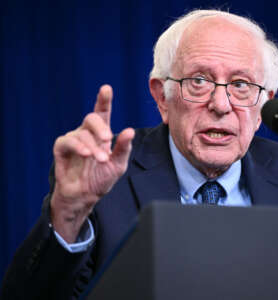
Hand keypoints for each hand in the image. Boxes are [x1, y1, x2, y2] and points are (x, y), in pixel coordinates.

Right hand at [50, 85, 134, 242]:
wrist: (86, 197)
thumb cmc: (101, 178)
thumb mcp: (118, 164)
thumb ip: (123, 148)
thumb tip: (130, 131)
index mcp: (101, 134)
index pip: (103, 113)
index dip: (104, 100)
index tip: (106, 89)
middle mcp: (87, 133)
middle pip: (91, 118)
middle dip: (100, 127)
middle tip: (107, 140)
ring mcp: (73, 140)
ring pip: (81, 133)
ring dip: (92, 146)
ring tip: (100, 159)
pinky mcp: (61, 150)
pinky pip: (66, 142)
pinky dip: (77, 146)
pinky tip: (86, 153)